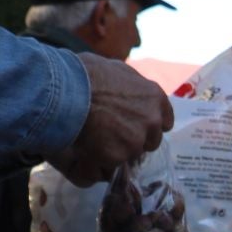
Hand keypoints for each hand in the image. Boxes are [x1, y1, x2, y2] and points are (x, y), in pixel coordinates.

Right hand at [49, 54, 174, 187]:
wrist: (66, 92)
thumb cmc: (87, 74)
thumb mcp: (117, 70)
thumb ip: (132, 85)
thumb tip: (129, 88)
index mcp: (155, 97)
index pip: (165, 121)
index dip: (150, 124)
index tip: (138, 125)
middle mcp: (152, 120)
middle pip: (151, 140)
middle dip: (136, 139)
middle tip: (114, 133)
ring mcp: (136, 141)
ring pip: (131, 153)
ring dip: (119, 149)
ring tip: (98, 137)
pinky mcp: (119, 156)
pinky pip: (112, 162)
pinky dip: (102, 157)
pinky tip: (89, 144)